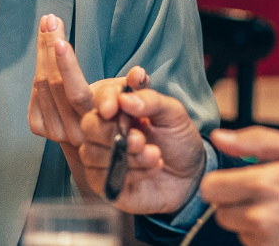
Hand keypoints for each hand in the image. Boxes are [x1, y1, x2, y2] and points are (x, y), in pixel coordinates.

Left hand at [28, 14, 148, 147]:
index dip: (67, 67)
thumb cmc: (118, 110)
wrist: (97, 138)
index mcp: (97, 124)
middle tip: (50, 20)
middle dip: (50, 47)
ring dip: (42, 52)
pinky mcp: (40, 128)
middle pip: (53, 84)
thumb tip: (139, 73)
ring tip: (46, 25)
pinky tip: (44, 50)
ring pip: (40, 86)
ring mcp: (55, 132)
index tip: (61, 42)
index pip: (76, 93)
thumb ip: (136, 86)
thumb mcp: (131, 98)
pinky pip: (34, 94)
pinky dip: (38, 68)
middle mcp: (75, 131)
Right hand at [76, 86, 205, 214]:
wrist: (189, 177)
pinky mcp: (103, 182)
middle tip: (140, 139)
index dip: (105, 100)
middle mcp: (105, 130)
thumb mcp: (174, 115)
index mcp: (120, 108)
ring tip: (155, 155)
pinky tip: (150, 169)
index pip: (101, 97)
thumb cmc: (178, 142)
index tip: (113, 108)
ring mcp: (101, 157)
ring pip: (93, 152)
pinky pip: (102, 177)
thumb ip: (151, 101)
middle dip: (112, 132)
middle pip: (89, 125)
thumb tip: (124, 99)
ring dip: (128, 155)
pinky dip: (130, 173)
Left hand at [200, 127, 278, 245]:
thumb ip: (254, 140)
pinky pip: (254, 244)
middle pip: (220, 211)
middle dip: (234, 200)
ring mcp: (269, 242)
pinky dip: (262, 235)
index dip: (221, 180)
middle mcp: (262, 217)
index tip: (235, 178)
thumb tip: (219, 138)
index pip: (211, 187)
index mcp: (264, 184)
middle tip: (262, 191)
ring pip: (237, 229)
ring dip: (249, 219)